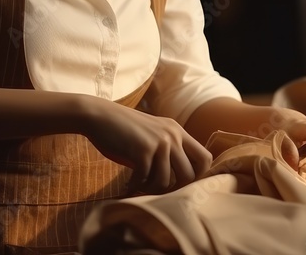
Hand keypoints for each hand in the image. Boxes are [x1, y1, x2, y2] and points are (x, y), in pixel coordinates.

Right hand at [82, 96, 211, 194]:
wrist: (100, 116)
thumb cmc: (124, 130)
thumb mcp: (153, 135)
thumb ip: (168, 150)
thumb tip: (179, 182)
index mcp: (178, 132)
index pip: (205, 158)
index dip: (198, 176)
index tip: (181, 184)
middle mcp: (173, 136)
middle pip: (189, 174)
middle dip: (174, 188)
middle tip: (158, 189)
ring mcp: (159, 142)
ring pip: (166, 181)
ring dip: (151, 189)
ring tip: (140, 185)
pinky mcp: (142, 150)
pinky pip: (145, 179)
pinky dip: (136, 186)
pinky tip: (129, 184)